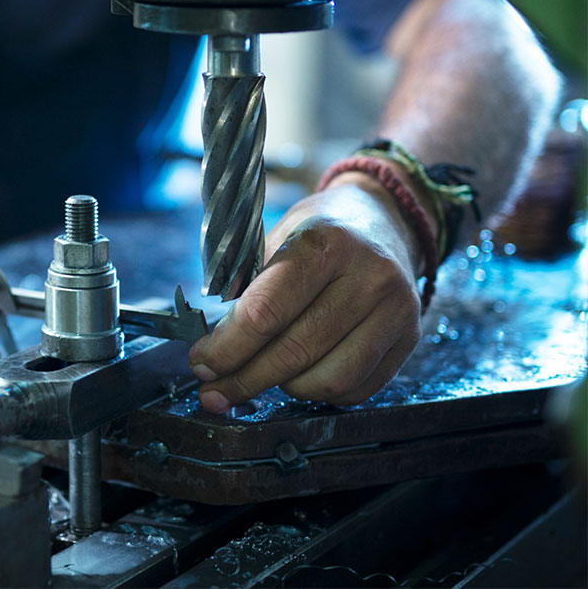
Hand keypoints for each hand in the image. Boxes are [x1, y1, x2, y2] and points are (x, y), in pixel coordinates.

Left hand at [189, 174, 424, 410]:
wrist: (384, 221)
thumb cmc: (318, 234)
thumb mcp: (275, 238)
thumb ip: (245, 288)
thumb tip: (211, 350)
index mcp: (325, 244)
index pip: (265, 313)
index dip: (226, 348)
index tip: (201, 362)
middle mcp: (368, 277)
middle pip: (294, 352)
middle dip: (243, 379)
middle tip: (214, 390)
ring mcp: (396, 310)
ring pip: (328, 380)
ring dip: (284, 388)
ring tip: (263, 374)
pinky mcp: (410, 338)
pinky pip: (357, 389)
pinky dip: (320, 392)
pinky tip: (300, 376)